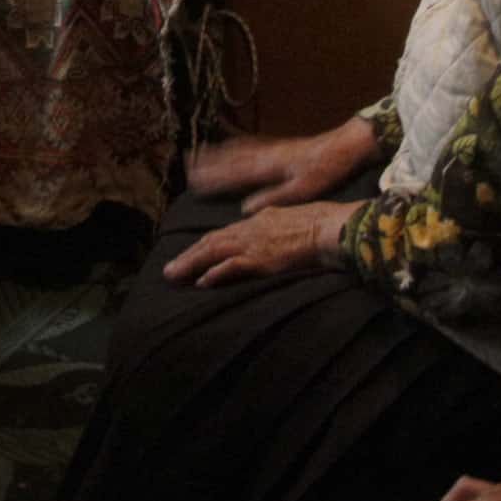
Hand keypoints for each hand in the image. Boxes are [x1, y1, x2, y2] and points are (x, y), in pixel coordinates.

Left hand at [161, 199, 358, 287]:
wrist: (332, 227)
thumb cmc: (320, 225)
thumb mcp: (290, 219)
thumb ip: (273, 225)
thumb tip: (261, 228)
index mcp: (259, 221)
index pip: (224, 234)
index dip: (204, 246)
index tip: (189, 256)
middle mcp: (251, 229)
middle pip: (211, 242)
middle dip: (188, 256)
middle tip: (169, 270)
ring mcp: (255, 243)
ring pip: (213, 252)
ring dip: (190, 264)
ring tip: (173, 276)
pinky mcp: (261, 258)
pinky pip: (232, 266)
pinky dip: (215, 273)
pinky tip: (202, 282)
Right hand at [185, 115, 375, 211]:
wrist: (343, 146)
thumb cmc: (325, 171)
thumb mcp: (301, 191)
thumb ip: (272, 199)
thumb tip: (245, 208)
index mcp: (267, 167)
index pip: (233, 174)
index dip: (212, 178)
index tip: (193, 183)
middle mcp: (265, 154)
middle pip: (230, 159)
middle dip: (208, 164)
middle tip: (187, 168)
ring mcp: (271, 148)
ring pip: (237, 150)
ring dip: (218, 153)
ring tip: (200, 155)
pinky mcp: (279, 146)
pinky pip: (249, 144)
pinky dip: (234, 146)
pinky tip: (232, 148)